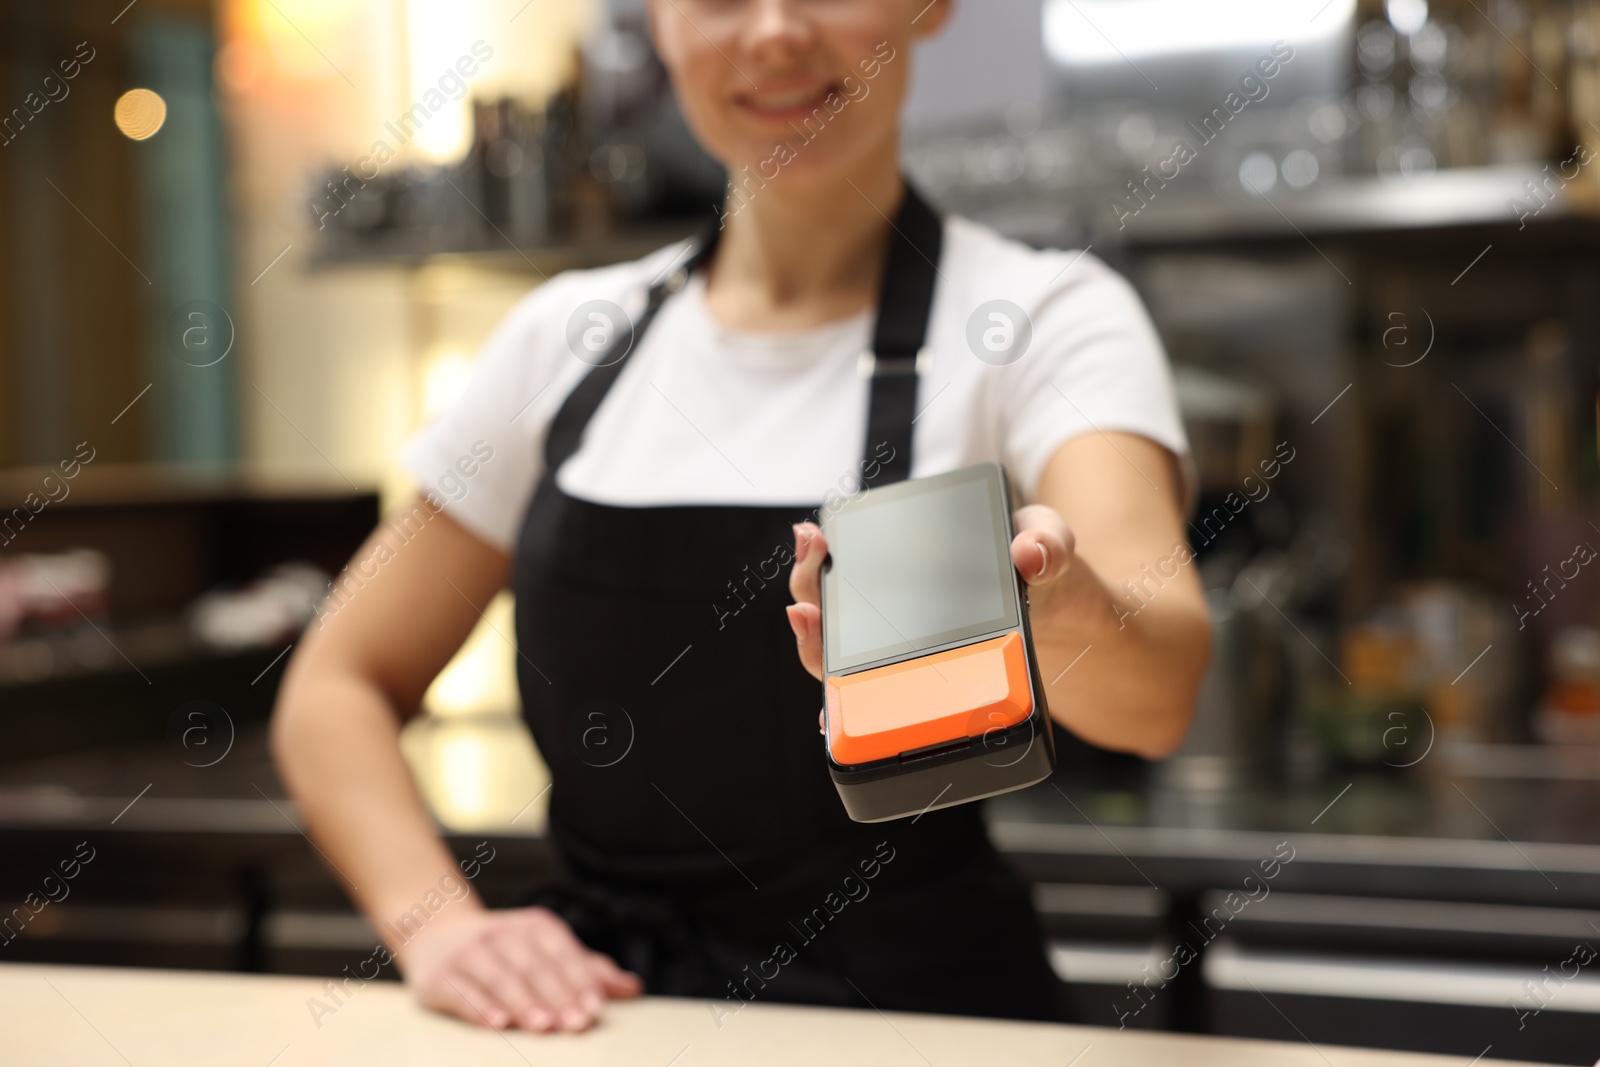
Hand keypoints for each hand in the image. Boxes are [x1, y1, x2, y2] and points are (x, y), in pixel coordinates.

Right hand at [398, 904, 641, 1032]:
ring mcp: (469, 953)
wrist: (435, 931)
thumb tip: (632, 988)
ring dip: (523, 1003)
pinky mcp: (440, 976)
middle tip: (576, 1024)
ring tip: (543, 1026)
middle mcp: (502, 934)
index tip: (595, 1008)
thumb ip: (587, 969)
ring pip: (500, 979)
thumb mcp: (545, 949)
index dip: (579, 980)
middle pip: (534, 968)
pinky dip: (480, 1008)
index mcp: (534, 926)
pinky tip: (497, 1024)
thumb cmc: (504, 948)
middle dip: (557, 997)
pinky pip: (463, 993)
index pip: (562, 953)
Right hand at [784, 506, 1077, 682]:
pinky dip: (842, 710)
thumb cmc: (1044, 574)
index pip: (846, 558)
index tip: (814, 540)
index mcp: (910, 563)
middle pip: (828, 605)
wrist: (1067, 623)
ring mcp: (899, 649)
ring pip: (836, 656)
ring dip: (813, 647)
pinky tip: (830, 717)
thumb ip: (1046, 541)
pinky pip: (868, 702)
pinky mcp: (914, 689)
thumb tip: (1029, 554)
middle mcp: (892, 607)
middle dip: (806, 590)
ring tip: (808, 628)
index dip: (818, 553)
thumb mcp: (1051, 544)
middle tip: (808, 585)